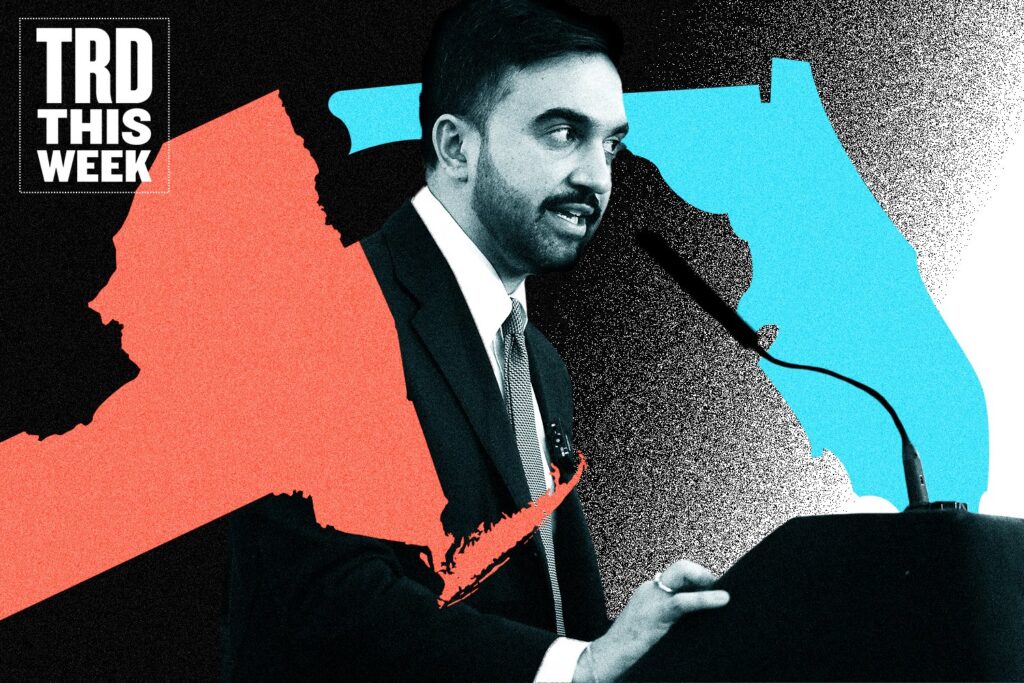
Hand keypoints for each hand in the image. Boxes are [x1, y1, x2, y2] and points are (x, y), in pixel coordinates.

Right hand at [573, 559, 728, 681]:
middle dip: (703, 574)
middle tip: (721, 591)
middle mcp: (650, 591)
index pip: (678, 575)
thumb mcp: (653, 629)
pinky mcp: (654, 614)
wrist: (605, 661)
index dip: (699, 579)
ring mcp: (651, 599)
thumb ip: (671, 620)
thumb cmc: (629, 651)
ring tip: (725, 596)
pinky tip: (721, 601)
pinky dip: (704, 599)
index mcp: (650, 594)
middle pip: (681, 568)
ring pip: (682, 573)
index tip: (716, 591)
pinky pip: (682, 601)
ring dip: (706, 579)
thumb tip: (698, 621)